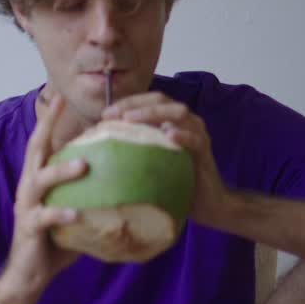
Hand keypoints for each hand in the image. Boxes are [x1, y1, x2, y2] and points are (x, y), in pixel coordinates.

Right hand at [0, 92, 88, 297]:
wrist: (29, 274)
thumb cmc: (55, 242)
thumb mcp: (74, 212)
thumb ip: (91, 195)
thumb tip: (129, 183)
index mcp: (38, 179)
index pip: (43, 143)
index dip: (50, 120)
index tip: (60, 97)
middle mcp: (28, 186)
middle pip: (35, 149)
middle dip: (47, 126)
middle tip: (60, 107)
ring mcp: (26, 206)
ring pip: (40, 180)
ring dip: (62, 170)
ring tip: (84, 164)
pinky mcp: (29, 228)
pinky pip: (45, 218)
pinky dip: (61, 214)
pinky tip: (76, 214)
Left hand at [102, 92, 230, 225]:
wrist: (207, 203)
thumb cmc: (173, 181)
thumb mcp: (149, 162)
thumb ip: (132, 148)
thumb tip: (97, 143)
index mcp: (170, 120)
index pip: (148, 101)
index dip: (127, 103)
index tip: (105, 115)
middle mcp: (184, 122)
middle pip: (161, 101)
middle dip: (135, 104)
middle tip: (114, 115)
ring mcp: (197, 134)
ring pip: (178, 113)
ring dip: (153, 114)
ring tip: (131, 119)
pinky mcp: (205, 151)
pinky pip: (195, 139)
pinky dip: (182, 135)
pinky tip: (169, 136)